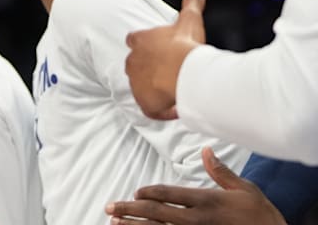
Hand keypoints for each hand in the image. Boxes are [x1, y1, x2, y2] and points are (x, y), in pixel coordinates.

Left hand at [105, 147, 285, 224]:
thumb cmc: (260, 214)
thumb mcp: (244, 189)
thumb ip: (220, 172)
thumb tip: (205, 150)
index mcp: (207, 200)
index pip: (169, 194)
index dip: (149, 192)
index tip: (136, 193)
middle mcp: (198, 219)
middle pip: (157, 213)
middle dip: (130, 209)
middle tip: (109, 207)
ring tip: (115, 223)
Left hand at [124, 0, 206, 119]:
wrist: (187, 75)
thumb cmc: (186, 46)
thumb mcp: (189, 21)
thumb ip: (191, 2)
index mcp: (139, 41)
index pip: (135, 41)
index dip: (147, 46)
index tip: (162, 50)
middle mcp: (132, 62)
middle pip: (137, 65)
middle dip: (151, 68)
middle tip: (171, 71)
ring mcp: (136, 84)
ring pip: (143, 87)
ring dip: (156, 89)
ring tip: (177, 89)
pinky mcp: (144, 104)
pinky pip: (151, 108)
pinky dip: (162, 109)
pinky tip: (177, 106)